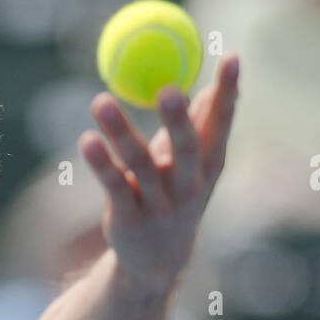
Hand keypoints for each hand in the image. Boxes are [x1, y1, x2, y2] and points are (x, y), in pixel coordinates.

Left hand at [79, 53, 239, 290]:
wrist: (157, 262)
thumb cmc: (175, 198)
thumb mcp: (193, 166)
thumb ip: (200, 128)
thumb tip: (207, 86)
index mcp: (208, 166)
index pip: (222, 124)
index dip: (228, 92)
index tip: (232, 56)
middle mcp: (188, 185)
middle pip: (186, 148)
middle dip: (179, 120)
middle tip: (168, 88)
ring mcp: (159, 204)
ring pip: (141, 164)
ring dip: (121, 132)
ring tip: (100, 101)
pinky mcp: (129, 218)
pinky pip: (113, 185)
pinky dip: (100, 163)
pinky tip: (87, 140)